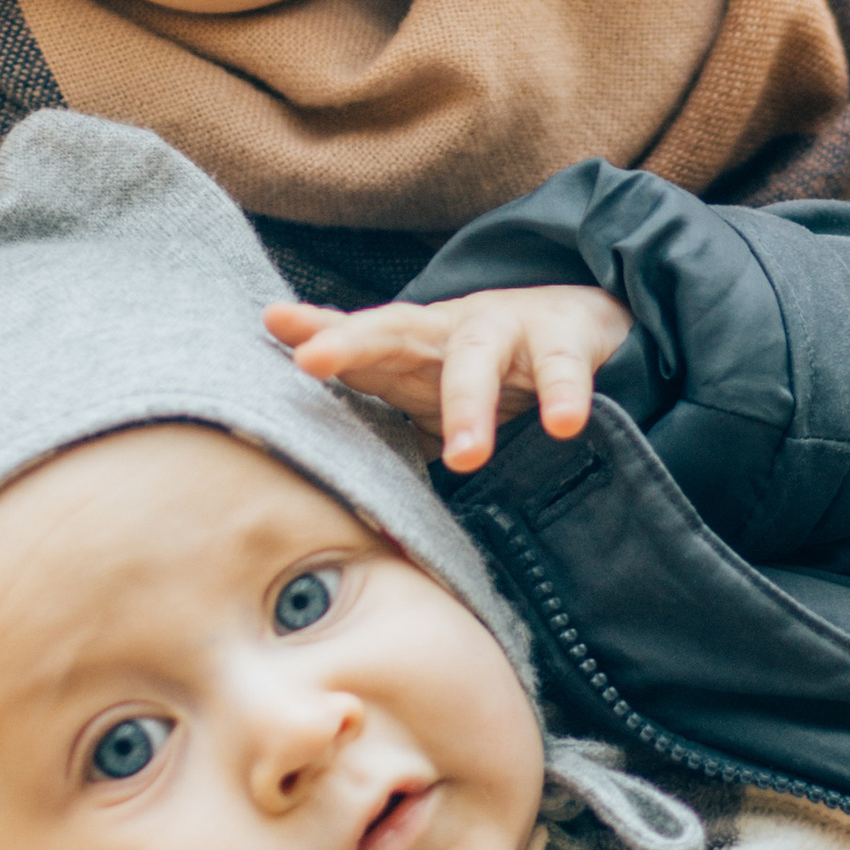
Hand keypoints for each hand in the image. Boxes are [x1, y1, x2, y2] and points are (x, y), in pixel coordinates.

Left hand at [266, 283, 633, 470]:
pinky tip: (563, 425)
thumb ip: (393, 446)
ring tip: (466, 456)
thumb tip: (358, 527)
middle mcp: (445, 333)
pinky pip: (560, 369)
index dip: (316, 334)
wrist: (576, 323)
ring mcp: (503, 330)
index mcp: (406, 352)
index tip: (273, 322)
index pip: (354, 343)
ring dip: (468, 406)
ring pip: (475, 361)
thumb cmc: (485, 377)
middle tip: (311, 360)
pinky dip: (563, 395)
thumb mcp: (428, 402)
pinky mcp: (560, 339)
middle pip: (392, 331)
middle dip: (350, 343)